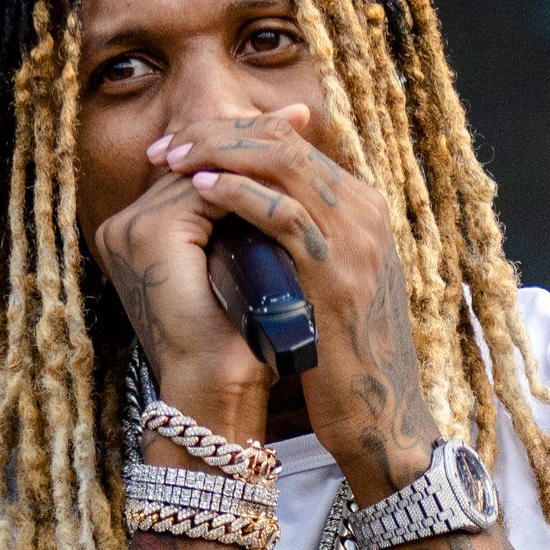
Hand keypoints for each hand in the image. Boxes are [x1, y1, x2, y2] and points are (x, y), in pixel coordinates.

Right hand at [87, 152, 272, 440]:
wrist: (215, 390)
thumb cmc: (232, 345)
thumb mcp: (234, 269)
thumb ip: (235, 226)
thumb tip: (274, 181)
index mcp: (137, 236)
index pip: (192, 176)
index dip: (241, 150)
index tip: (292, 131)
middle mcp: (124, 227)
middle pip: (196, 163)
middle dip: (251, 137)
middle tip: (301, 116)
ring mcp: (131, 228)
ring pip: (202, 168)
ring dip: (254, 146)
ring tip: (299, 127)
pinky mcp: (151, 234)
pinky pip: (204, 187)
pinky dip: (246, 174)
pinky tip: (287, 157)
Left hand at [150, 98, 441, 503]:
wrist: (381, 415)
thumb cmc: (342, 358)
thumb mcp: (322, 284)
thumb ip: (295, 242)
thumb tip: (237, 219)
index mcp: (359, 210)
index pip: (290, 144)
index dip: (231, 135)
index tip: (183, 146)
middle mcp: (363, 214)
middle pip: (284, 141)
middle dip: (217, 135)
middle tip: (168, 146)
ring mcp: (354, 241)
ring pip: (283, 163)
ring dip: (219, 154)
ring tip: (173, 161)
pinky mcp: (336, 276)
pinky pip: (284, 215)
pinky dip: (239, 195)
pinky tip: (202, 192)